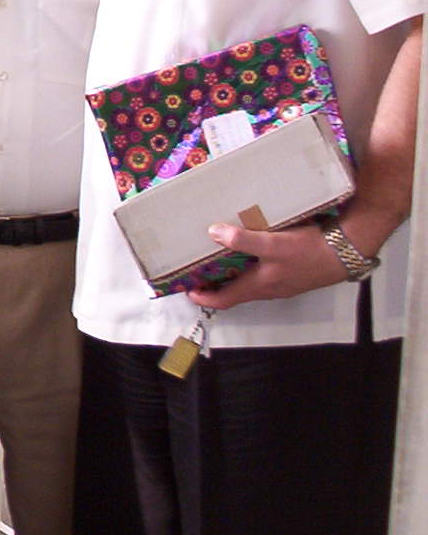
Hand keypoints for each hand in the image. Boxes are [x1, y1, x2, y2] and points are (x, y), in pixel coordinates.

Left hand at [190, 219, 349, 307]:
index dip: (203, 298)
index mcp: (259, 286)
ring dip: (231, 276)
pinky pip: (263, 274)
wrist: (346, 252)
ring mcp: (281, 282)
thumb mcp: (273, 244)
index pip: (224, 301)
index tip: (187, 290)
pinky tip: (249, 250)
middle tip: (197, 272)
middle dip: (214, 285)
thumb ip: (243, 240)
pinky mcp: (292, 273)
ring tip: (217, 258)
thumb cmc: (309, 251)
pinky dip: (249, 267)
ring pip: (249, 284)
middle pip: (234, 293)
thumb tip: (214, 233)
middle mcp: (268, 289)